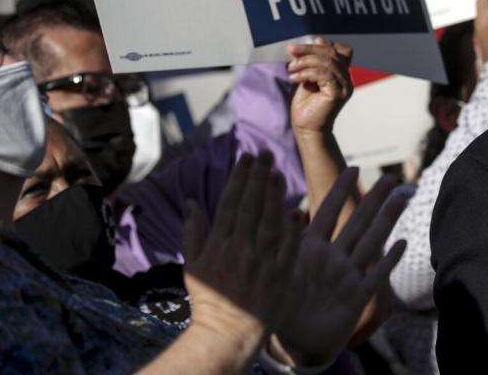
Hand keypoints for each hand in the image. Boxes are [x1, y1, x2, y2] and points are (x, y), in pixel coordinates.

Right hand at [182, 153, 299, 346]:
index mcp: (218, 245)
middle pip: (250, 206)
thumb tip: (191, 201)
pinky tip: (296, 209)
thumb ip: (193, 231)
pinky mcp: (280, 276)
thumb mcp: (192, 265)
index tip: (246, 158)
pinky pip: (287, 247)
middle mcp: (239, 250)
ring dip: (274, 196)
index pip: (230, 203)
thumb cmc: (209, 299)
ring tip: (278, 173)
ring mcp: (261, 263)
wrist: (228, 333)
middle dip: (257, 177)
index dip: (239, 178)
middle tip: (265, 153)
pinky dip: (291, 228)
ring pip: (269, 222)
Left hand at [271, 167, 407, 366]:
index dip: (340, 189)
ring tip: (401, 200)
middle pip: (358, 222)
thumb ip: (282, 243)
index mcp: (311, 248)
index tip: (353, 167)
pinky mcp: (357, 298)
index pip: (329, 211)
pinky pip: (376, 276)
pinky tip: (402, 243)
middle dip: (374, 199)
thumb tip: (281, 210)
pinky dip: (388, 260)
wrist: (293, 341)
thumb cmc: (280, 306)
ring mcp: (348, 276)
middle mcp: (333, 258)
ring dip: (387, 221)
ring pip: (371, 242)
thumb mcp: (278, 271)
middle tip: (391, 178)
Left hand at [287, 38, 352, 135]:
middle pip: (331, 54)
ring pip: (327, 62)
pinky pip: (323, 74)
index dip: (325, 44)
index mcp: (342, 74)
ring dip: (305, 61)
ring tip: (291, 67)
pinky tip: (295, 77)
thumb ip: (312, 63)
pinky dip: (306, 73)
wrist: (306, 128)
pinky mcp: (337, 93)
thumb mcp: (308, 77)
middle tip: (291, 50)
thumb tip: (307, 44)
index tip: (306, 44)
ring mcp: (344, 86)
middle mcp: (347, 79)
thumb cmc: (307, 105)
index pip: (341, 51)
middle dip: (309, 49)